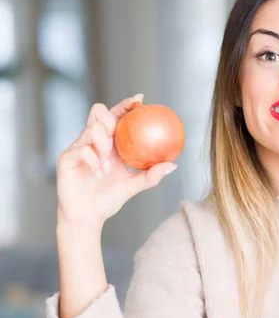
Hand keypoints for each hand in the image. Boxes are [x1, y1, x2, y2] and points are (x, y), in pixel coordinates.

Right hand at [56, 94, 177, 229]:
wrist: (87, 217)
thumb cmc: (109, 199)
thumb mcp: (133, 186)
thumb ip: (151, 176)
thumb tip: (173, 165)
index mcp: (110, 142)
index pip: (117, 116)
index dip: (126, 104)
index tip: (140, 100)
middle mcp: (93, 141)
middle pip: (98, 111)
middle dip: (110, 114)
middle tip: (119, 128)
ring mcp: (79, 148)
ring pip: (91, 128)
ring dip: (103, 142)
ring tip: (108, 160)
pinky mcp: (67, 158)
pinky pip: (81, 149)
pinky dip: (93, 159)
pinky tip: (99, 171)